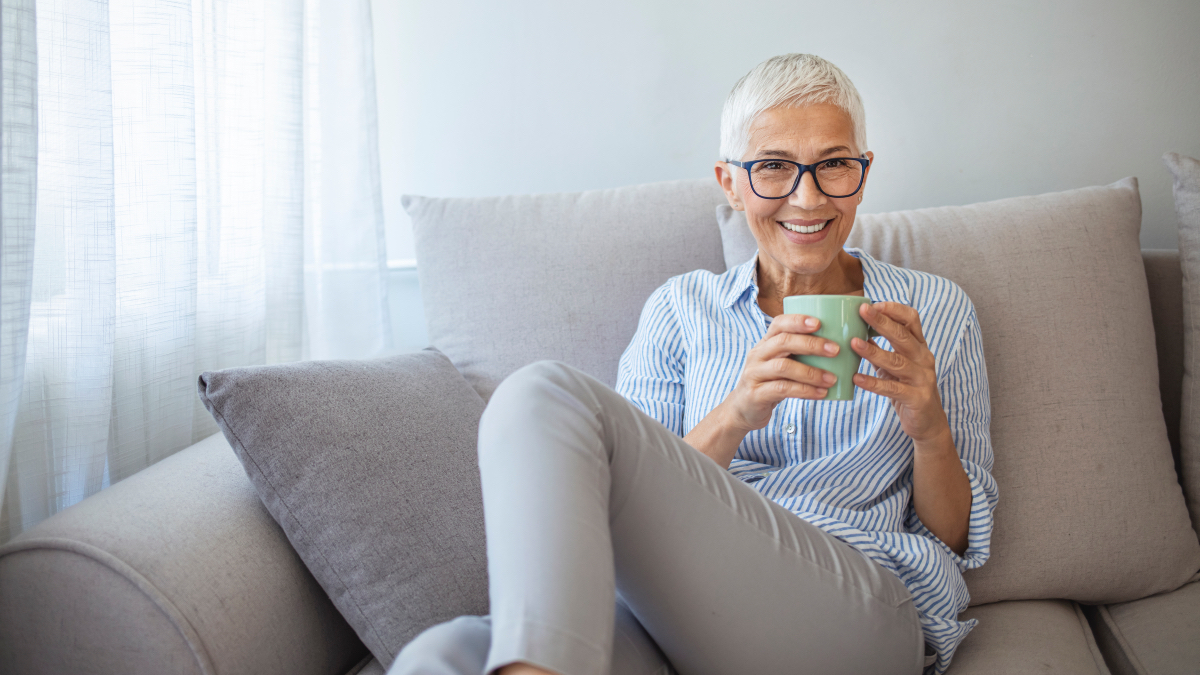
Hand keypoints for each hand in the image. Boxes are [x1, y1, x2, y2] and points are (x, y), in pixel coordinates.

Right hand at [721, 313, 839, 432]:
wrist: (744, 409)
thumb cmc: (770, 382)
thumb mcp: (780, 363)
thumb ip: (798, 353)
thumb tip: (838, 344)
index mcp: (765, 343)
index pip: (779, 324)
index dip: (797, 321)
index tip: (819, 322)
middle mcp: (757, 355)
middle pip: (783, 342)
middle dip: (811, 344)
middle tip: (835, 350)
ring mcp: (754, 374)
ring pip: (783, 367)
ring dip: (811, 372)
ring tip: (832, 379)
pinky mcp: (756, 394)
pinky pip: (783, 389)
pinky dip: (805, 391)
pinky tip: (821, 393)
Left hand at [851, 302, 949, 443]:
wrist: (928, 423)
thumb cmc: (908, 389)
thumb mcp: (895, 367)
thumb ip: (881, 350)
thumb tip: (857, 332)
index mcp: (919, 347)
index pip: (912, 320)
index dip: (894, 310)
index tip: (874, 304)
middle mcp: (924, 359)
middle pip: (903, 336)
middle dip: (882, 322)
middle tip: (862, 311)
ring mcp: (923, 378)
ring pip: (897, 361)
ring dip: (874, 351)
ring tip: (853, 343)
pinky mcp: (917, 398)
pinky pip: (893, 388)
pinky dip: (873, 383)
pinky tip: (856, 378)